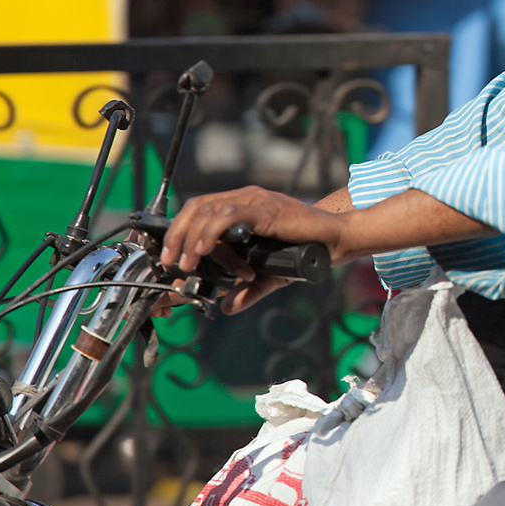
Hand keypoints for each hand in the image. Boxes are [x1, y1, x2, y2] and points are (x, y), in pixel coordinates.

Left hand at [161, 186, 345, 313]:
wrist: (335, 240)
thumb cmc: (306, 251)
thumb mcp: (270, 274)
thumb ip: (248, 289)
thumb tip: (228, 307)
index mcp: (242, 208)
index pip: (199, 210)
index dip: (178, 232)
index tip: (169, 259)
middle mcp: (245, 199)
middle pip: (196, 207)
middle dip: (176, 235)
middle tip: (169, 263)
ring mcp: (255, 201)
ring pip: (207, 210)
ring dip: (189, 237)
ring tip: (186, 262)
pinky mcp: (265, 209)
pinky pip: (228, 215)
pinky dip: (210, 232)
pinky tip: (203, 251)